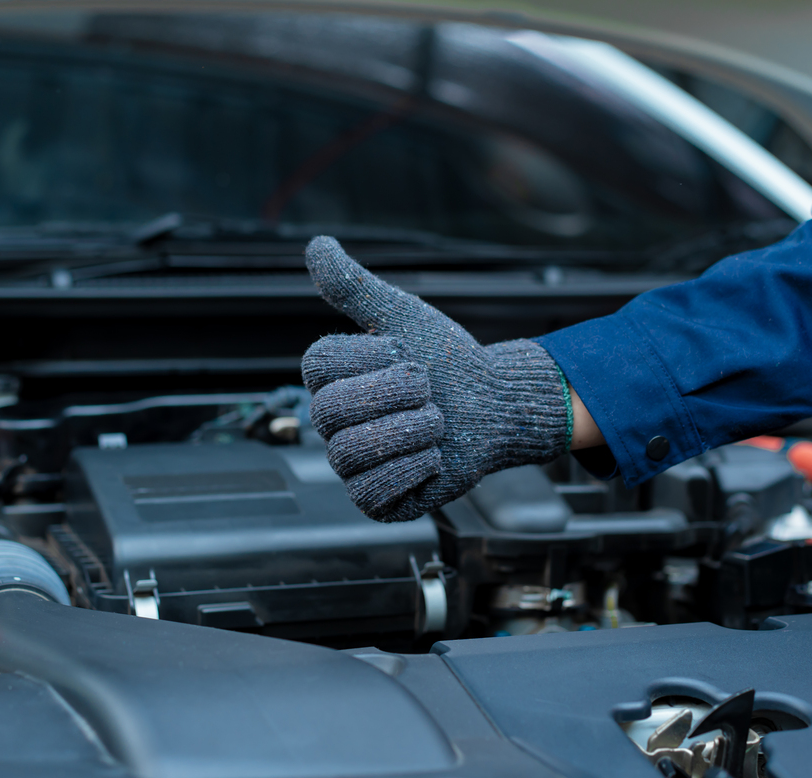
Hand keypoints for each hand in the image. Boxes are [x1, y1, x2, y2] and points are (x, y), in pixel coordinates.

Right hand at [301, 236, 570, 521]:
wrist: (494, 403)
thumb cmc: (447, 360)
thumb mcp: (403, 316)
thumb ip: (355, 286)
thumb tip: (317, 245)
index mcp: (331, 377)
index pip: (319, 366)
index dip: (372, 359)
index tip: (405, 353)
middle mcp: (332, 421)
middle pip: (332, 412)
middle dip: (397, 395)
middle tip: (429, 390)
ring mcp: (350, 462)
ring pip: (350, 453)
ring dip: (410, 432)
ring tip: (437, 422)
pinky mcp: (374, 498)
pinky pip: (369, 491)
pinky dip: (412, 469)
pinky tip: (434, 455)